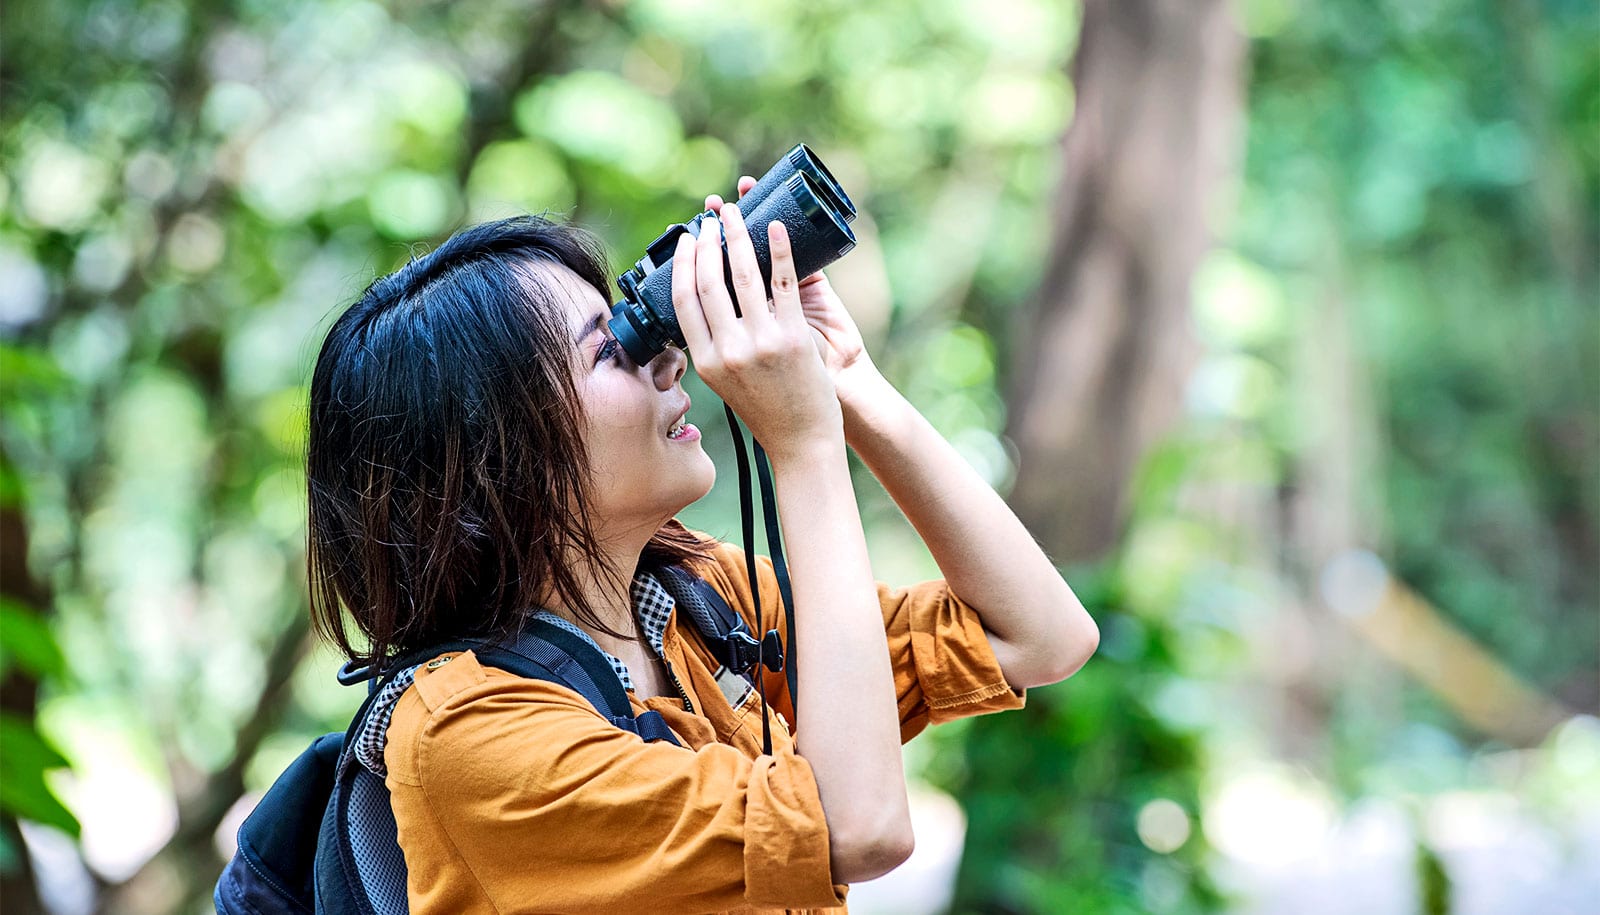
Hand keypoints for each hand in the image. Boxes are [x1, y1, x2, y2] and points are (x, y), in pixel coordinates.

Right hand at [705, 178, 883, 407]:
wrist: (802, 441)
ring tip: (738, 214)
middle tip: (712, 219)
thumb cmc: (767, 411)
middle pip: (709, 281)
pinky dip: (780, 249)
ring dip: (739, 235)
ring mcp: (761, 343)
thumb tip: (705, 308)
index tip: (689, 240)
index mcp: (706, 362)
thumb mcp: (725, 382)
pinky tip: (776, 228)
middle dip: (709, 241)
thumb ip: (713, 348)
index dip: (685, 263)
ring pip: (744, 275)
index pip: (684, 300)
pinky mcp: (794, 337)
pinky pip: (784, 282)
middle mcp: (729, 350)